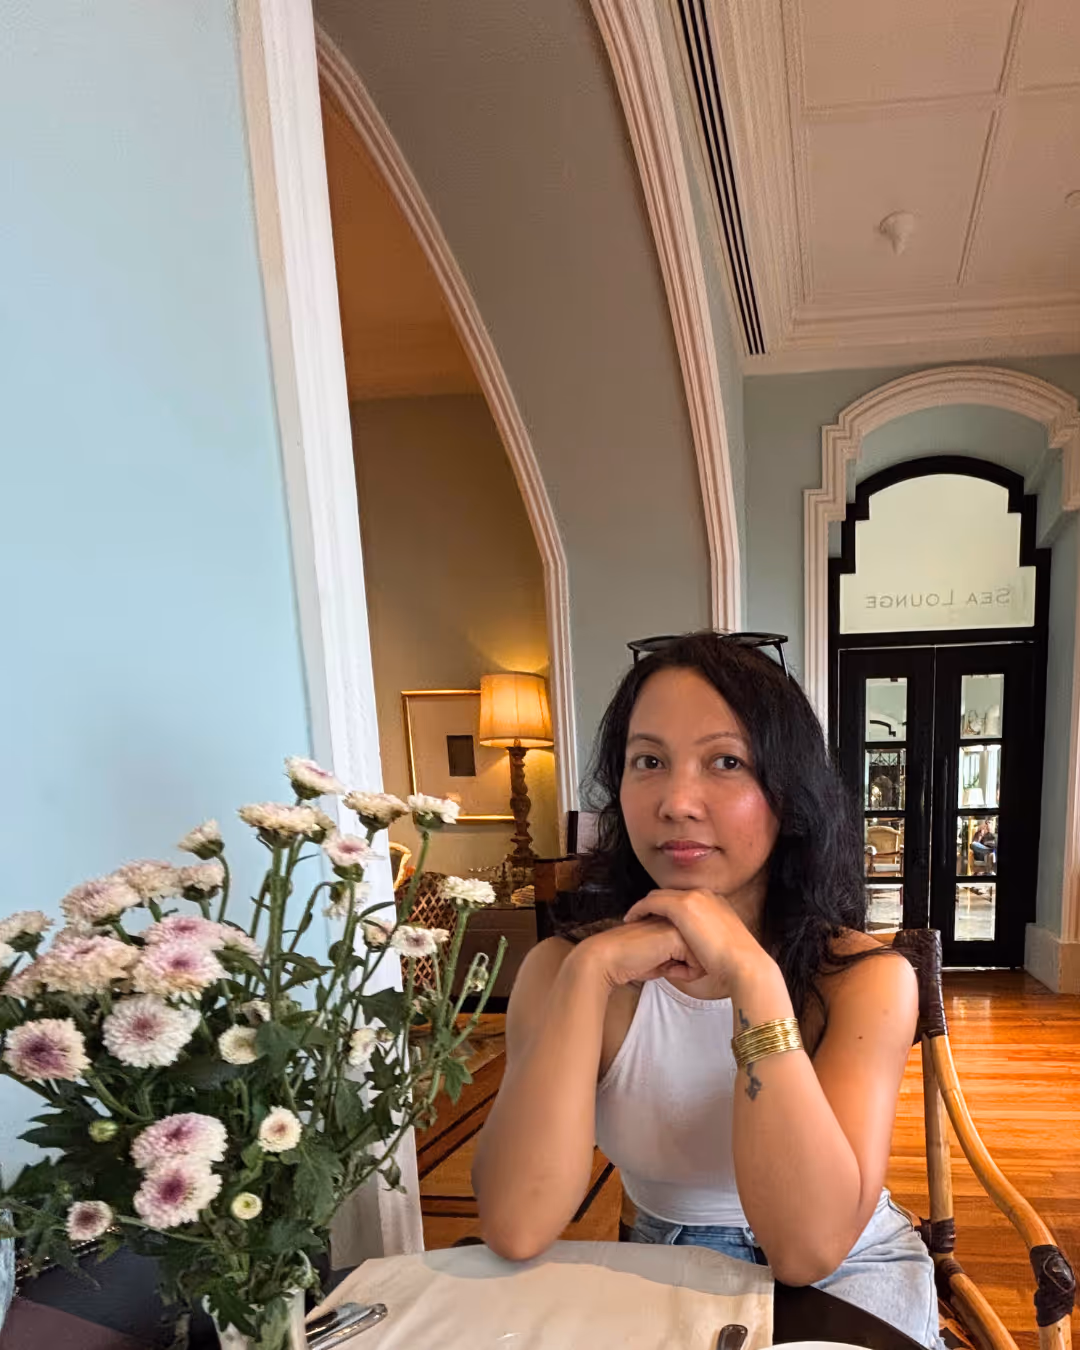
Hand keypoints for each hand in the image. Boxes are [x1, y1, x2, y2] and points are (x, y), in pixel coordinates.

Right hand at [572, 916, 706, 990]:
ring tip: (669, 969)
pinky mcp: (676, 935)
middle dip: (691, 965)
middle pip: (702, 949)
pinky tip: (668, 970)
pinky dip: (686, 973)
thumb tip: (696, 963)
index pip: (696, 945)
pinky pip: (697, 962)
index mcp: (674, 919)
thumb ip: (679, 954)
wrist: (609, 958)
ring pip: (703, 955)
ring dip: (689, 969)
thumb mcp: (662, 957)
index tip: (669, 966)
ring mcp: (678, 924)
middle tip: (670, 968)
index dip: (686, 962)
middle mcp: (678, 917)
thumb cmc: (631, 961)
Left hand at [623, 889, 772, 987]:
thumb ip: (710, 942)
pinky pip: (652, 902)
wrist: (744, 965)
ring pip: (659, 896)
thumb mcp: (723, 947)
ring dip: (645, 908)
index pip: (685, 900)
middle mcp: (705, 894)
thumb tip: (698, 954)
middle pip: (671, 895)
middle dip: (655, 906)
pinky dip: (640, 909)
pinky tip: (631, 919)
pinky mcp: (683, 905)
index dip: (669, 910)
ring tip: (632, 920)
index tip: (657, 922)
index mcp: (716, 902)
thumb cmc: (736, 964)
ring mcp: (694, 897)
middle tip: (640, 920)